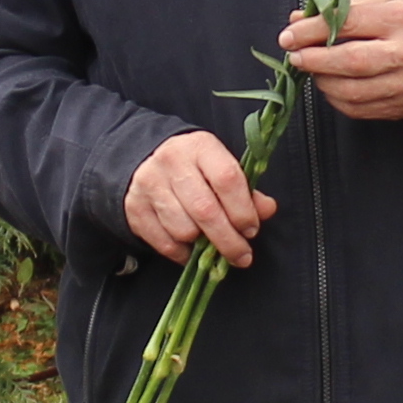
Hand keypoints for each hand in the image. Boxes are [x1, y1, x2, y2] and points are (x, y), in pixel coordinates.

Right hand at [125, 129, 273, 266]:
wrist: (145, 159)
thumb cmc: (193, 167)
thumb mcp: (220, 167)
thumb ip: (246, 190)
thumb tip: (267, 210)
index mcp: (200, 147)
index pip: (227, 179)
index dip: (243, 210)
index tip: (251, 229)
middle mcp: (172, 162)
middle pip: (205, 210)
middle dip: (228, 240)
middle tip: (242, 256)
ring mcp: (149, 185)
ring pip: (183, 230)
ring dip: (202, 247)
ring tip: (211, 244)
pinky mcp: (135, 207)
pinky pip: (164, 243)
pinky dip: (182, 254)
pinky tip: (191, 250)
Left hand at [280, 0, 402, 122]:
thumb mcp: (388, 2)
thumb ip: (344, 9)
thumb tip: (300, 20)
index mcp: (402, 19)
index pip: (349, 23)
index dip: (313, 30)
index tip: (290, 34)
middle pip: (350, 61)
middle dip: (314, 60)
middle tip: (295, 56)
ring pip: (351, 90)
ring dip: (322, 81)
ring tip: (313, 69)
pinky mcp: (400, 106)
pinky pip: (358, 109)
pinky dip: (337, 99)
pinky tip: (332, 85)